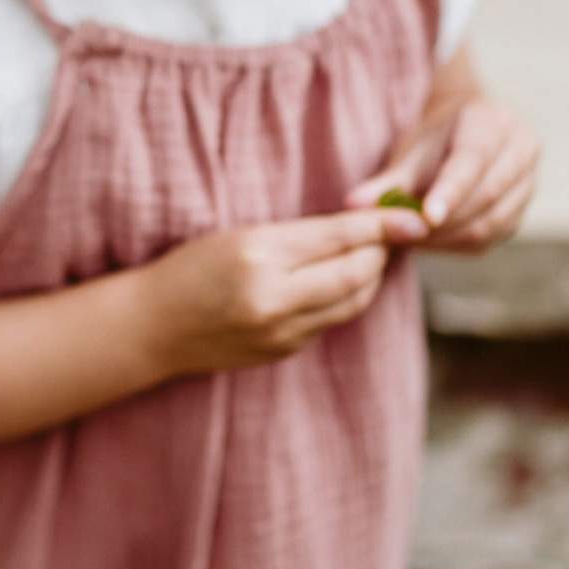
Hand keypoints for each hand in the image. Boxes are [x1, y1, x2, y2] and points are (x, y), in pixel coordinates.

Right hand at [138, 204, 430, 378]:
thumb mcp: (240, 235)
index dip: (383, 225)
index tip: (415, 216)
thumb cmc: (191, 267)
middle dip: (380, 252)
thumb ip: (300, 235)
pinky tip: (342, 283)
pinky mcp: (282, 352)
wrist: (153, 326)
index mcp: (259, 256)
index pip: (339, 237)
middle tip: (393, 232)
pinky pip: (329, 322)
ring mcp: (279, 332)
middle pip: (355, 273)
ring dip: (369, 277)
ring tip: (373, 254)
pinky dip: (345, 299)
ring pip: (351, 302)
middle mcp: (272, 298)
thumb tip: (363, 227)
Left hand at [342, 94, 539, 253]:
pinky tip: (433, 241)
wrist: (464, 131)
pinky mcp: (523, 209)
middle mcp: (522, 148)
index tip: (427, 217)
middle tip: (403, 234)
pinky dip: (460, 244)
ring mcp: (529, 180)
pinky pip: (493, 237)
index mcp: (493, 120)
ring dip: (449, 238)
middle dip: (444, 221)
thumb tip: (353, 206)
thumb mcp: (410, 151)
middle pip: (486, 195)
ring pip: (492, 221)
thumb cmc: (433, 139)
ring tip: (412, 238)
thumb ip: (386, 181)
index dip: (451, 191)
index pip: (474, 159)